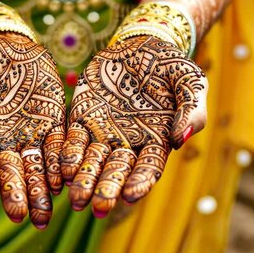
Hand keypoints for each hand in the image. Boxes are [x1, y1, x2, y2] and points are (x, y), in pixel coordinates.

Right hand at [0, 32, 65, 228]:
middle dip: (15, 194)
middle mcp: (2, 140)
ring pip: (35, 168)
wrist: (4, 43)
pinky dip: (60, 165)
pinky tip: (63, 182)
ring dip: (40, 191)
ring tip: (44, 215)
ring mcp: (28, 134)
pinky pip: (58, 147)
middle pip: (9, 172)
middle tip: (19, 216)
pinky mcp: (51, 124)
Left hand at [60, 36, 207, 216]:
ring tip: (75, 199)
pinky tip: (62, 170)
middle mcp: (129, 143)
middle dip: (107, 188)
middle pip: (117, 171)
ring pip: (93, 161)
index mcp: (157, 140)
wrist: (140, 45)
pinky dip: (68, 155)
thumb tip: (182, 138)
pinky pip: (72, 140)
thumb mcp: (190, 81)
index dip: (140, 181)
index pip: (148, 167)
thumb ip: (191, 109)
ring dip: (84, 180)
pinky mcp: (82, 117)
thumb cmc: (170, 66)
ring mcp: (104, 132)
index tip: (130, 196)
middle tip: (97, 207)